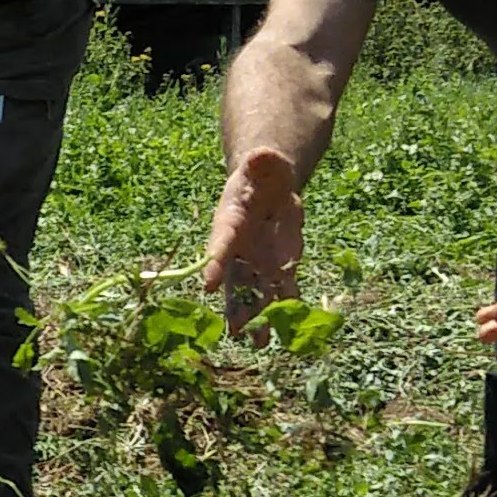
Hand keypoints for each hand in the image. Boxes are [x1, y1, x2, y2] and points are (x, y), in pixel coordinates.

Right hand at [202, 148, 306, 336]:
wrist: (271, 186)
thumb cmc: (262, 172)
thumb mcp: (263, 163)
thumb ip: (262, 162)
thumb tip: (262, 154)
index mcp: (230, 220)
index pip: (220, 244)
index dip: (214, 263)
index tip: (207, 285)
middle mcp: (240, 247)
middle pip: (234, 279)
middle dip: (234, 304)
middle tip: (232, 329)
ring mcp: (259, 259)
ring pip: (256, 292)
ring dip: (257, 316)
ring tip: (258, 342)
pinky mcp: (281, 265)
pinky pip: (282, 289)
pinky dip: (285, 307)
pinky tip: (289, 328)